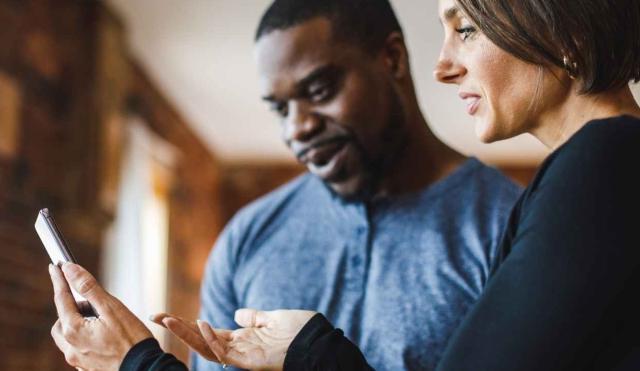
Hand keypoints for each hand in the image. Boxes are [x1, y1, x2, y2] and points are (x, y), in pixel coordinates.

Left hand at [49, 263, 152, 370]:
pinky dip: (83, 336)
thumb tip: (70, 269)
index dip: (59, 280)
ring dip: (77, 322)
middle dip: (72, 306)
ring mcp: (77, 359)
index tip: (56, 266)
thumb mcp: (111, 308)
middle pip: (62, 318)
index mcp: (74, 330)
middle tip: (94, 302)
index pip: (61, 299)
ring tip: (101, 319)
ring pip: (67, 335)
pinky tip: (102, 334)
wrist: (144, 367)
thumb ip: (88, 288)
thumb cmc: (131, 339)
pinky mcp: (86, 366)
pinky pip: (77, 347)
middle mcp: (70, 347)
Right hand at [152, 309, 315, 370]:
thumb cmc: (301, 331)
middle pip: (201, 340)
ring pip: (206, 348)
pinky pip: (224, 353)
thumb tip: (236, 313)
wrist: (319, 341)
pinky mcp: (249, 361)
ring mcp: (242, 356)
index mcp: (242, 338)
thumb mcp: (274, 318)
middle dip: (178, 329)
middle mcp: (238, 348)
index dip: (188, 324)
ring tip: (167, 319)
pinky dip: (211, 340)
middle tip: (155, 316)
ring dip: (186, 333)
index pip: (208, 332)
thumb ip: (254, 317)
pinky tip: (201, 323)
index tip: (167, 315)